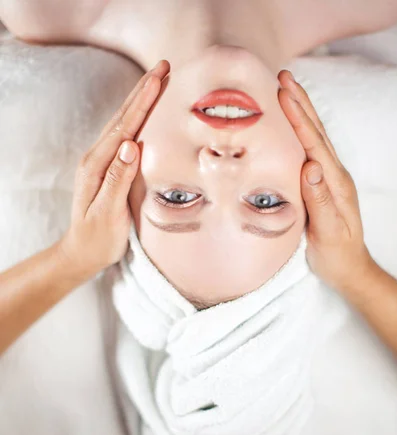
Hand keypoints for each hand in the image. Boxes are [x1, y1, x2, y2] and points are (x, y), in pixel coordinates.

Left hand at [59, 60, 169, 279]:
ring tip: (157, 80)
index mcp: (97, 166)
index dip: (142, 102)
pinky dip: (136, 118)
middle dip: (143, 91)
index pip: (124, 127)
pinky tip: (144, 113)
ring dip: (140, 100)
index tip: (158, 78)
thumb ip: (118, 179)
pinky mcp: (107, 169)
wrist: (81, 253)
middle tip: (163, 66)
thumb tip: (131, 146)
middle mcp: (96, 159)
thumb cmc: (97, 239)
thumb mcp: (108, 214)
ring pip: (122, 123)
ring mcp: (100, 162)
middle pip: (122, 117)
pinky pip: (123, 136)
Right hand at [278, 70, 372, 292]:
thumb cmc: (337, 254)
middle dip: (300, 103)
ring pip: (314, 139)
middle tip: (283, 77)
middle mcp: (333, 175)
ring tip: (286, 91)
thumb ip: (320, 200)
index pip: (314, 143)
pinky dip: (298, 133)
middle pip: (316, 132)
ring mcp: (328, 179)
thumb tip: (310, 166)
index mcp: (334, 183)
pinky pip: (308, 152)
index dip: (299, 117)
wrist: (349, 268)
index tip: (284, 92)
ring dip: (300, 113)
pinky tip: (289, 128)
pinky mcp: (320, 185)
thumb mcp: (328, 232)